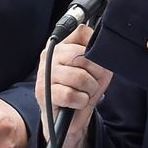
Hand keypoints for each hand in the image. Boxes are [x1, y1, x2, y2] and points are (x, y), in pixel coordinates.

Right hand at [35, 24, 112, 147]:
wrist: (72, 116)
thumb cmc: (84, 88)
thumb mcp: (97, 68)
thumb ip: (99, 54)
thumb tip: (104, 48)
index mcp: (62, 44)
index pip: (81, 32)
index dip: (95, 48)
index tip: (96, 61)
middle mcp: (50, 55)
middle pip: (82, 56)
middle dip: (96, 73)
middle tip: (93, 83)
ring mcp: (45, 73)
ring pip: (79, 77)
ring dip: (89, 89)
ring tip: (84, 93)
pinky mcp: (44, 93)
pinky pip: (71, 95)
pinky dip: (80, 101)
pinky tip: (76, 102)